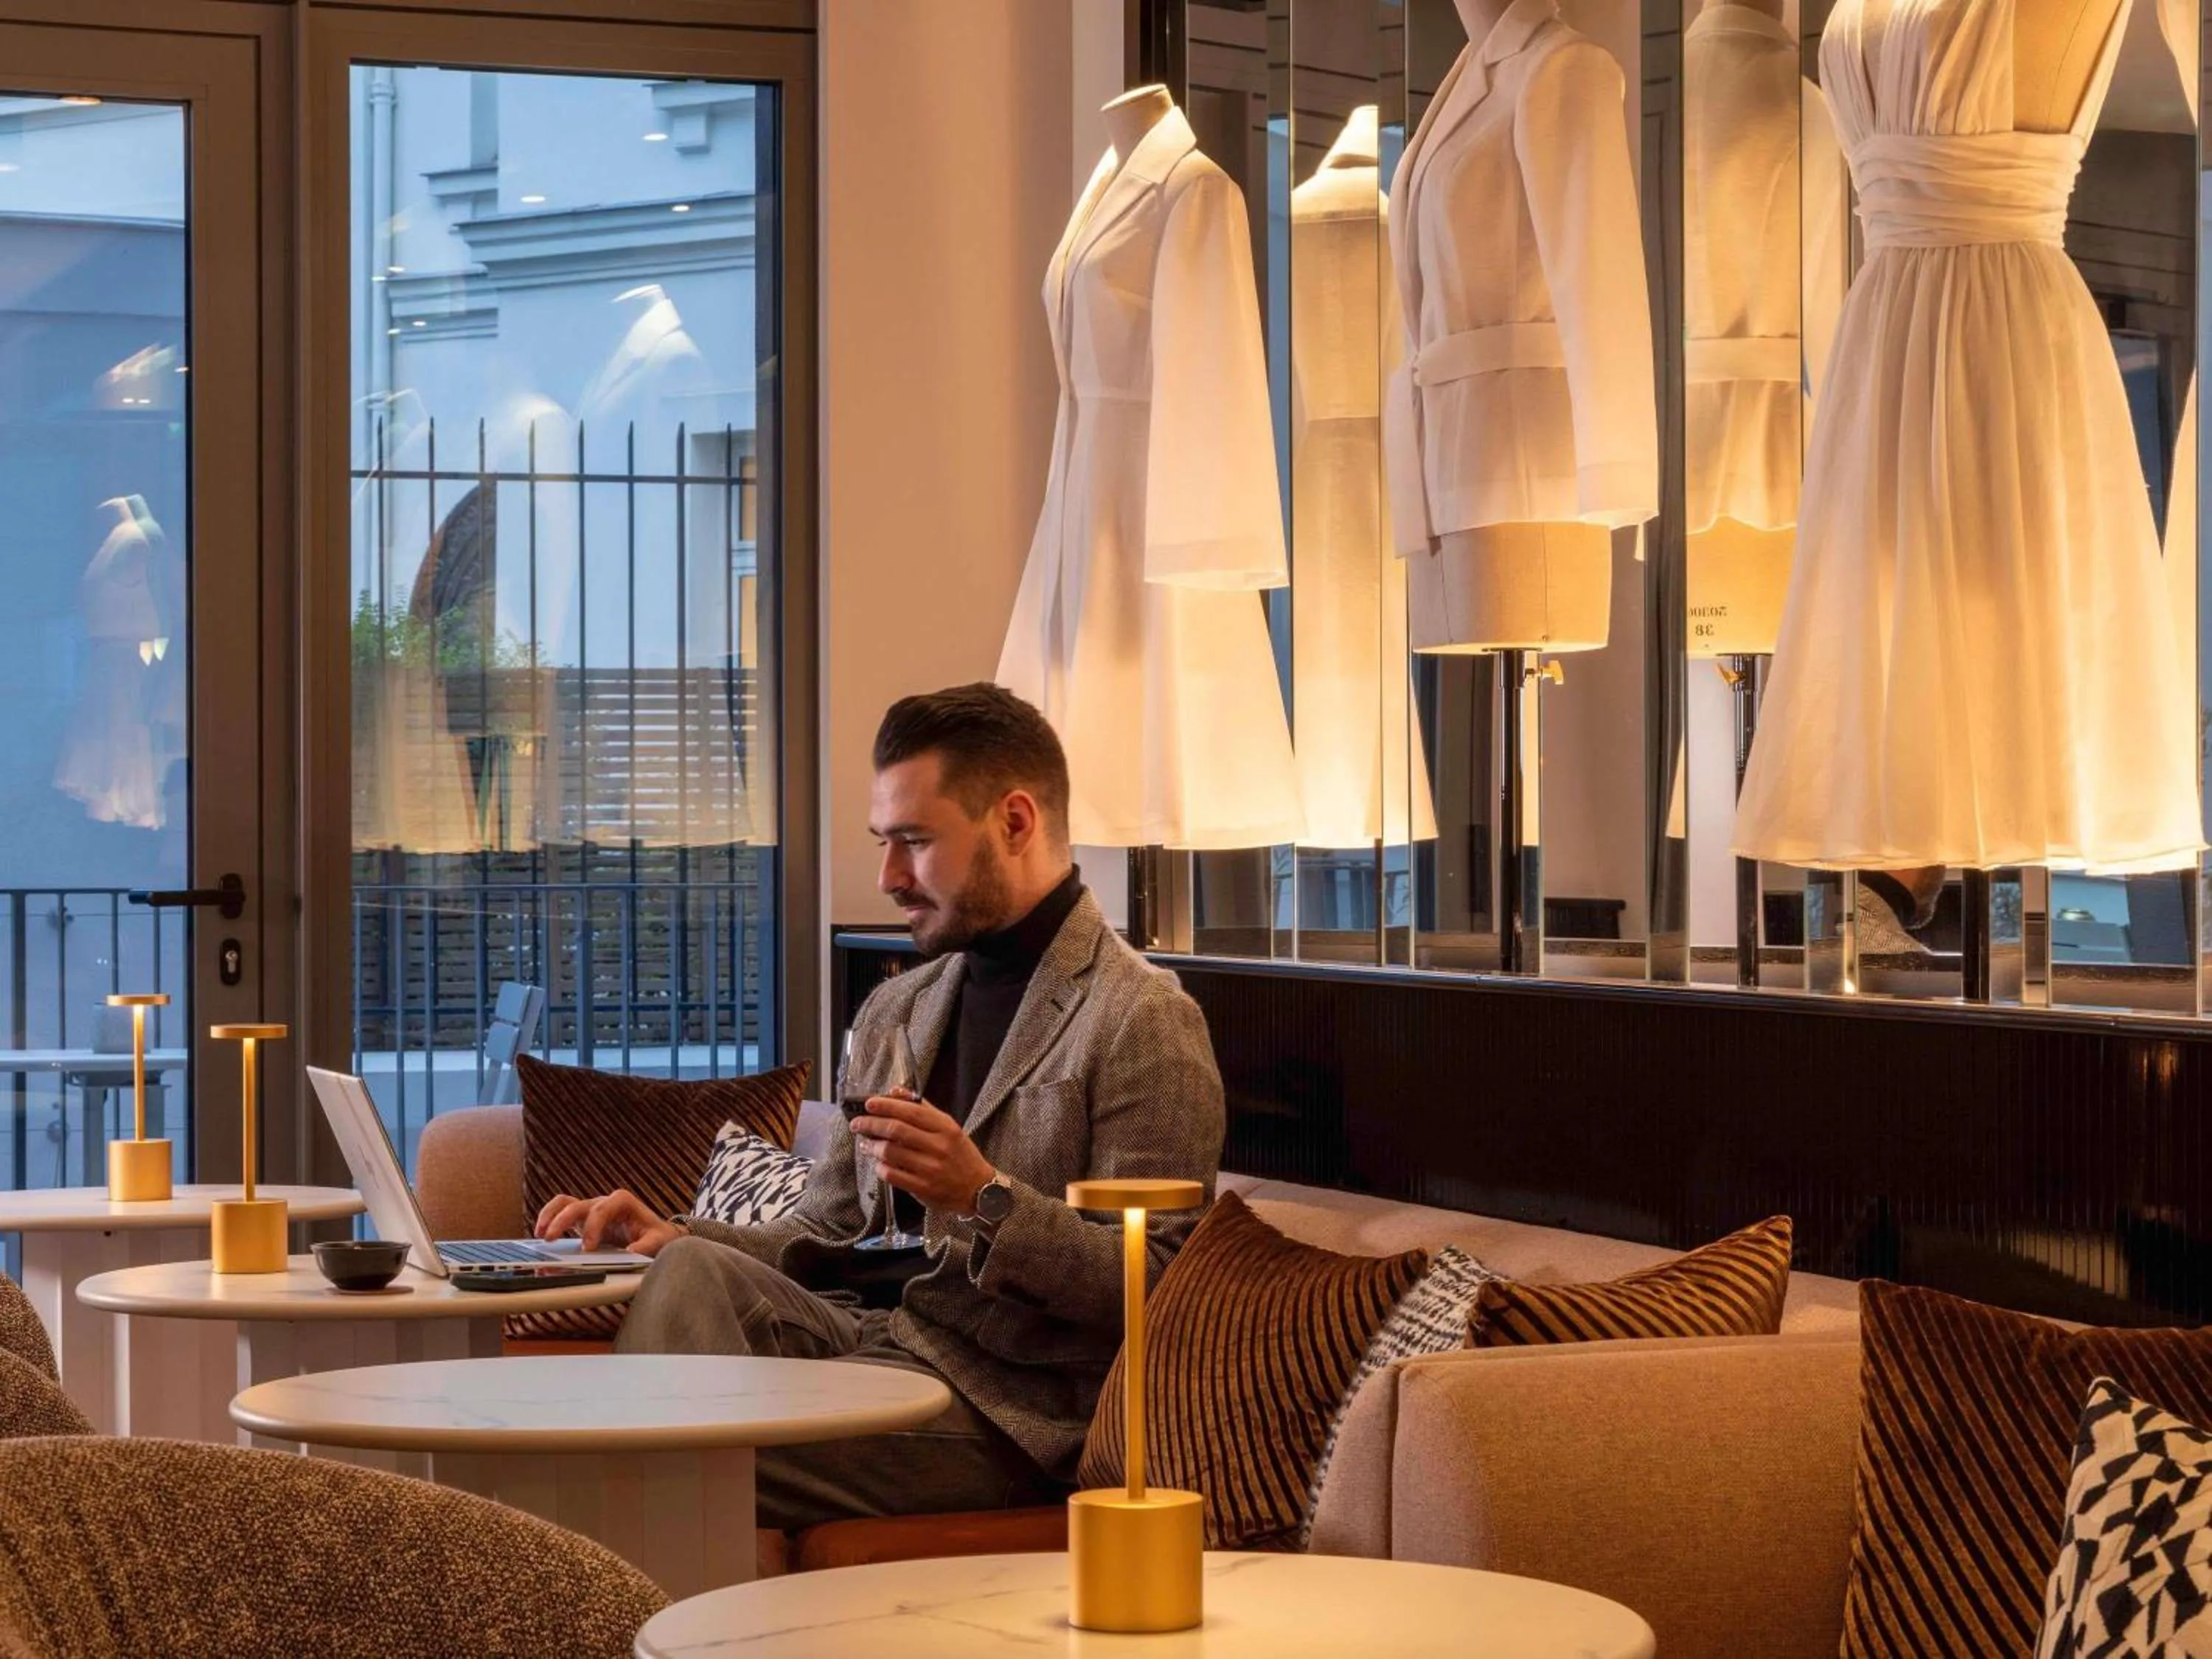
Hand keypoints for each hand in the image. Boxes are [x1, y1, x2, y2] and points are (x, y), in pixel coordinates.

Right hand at [532, 1188, 683, 1256]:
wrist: (657, 1235)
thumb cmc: (658, 1236)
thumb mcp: (657, 1241)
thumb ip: (645, 1247)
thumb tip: (629, 1253)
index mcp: (623, 1202)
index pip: (602, 1209)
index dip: (592, 1227)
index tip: (587, 1248)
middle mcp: (604, 1203)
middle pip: (578, 1205)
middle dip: (563, 1221)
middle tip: (550, 1241)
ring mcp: (591, 1210)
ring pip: (565, 1203)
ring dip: (550, 1216)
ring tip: (539, 1235)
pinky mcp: (582, 1221)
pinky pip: (561, 1212)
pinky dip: (549, 1219)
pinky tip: (541, 1237)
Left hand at [850, 1092, 996, 1215]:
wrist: (978, 1190)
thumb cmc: (960, 1155)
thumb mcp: (949, 1127)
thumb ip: (923, 1108)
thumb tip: (895, 1091)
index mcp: (946, 1128)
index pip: (911, 1111)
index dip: (886, 1106)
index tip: (869, 1104)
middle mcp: (939, 1146)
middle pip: (896, 1130)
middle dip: (872, 1124)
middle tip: (857, 1123)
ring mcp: (931, 1169)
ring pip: (891, 1152)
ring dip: (873, 1146)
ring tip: (866, 1144)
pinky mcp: (923, 1188)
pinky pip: (893, 1175)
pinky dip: (881, 1167)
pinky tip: (878, 1163)